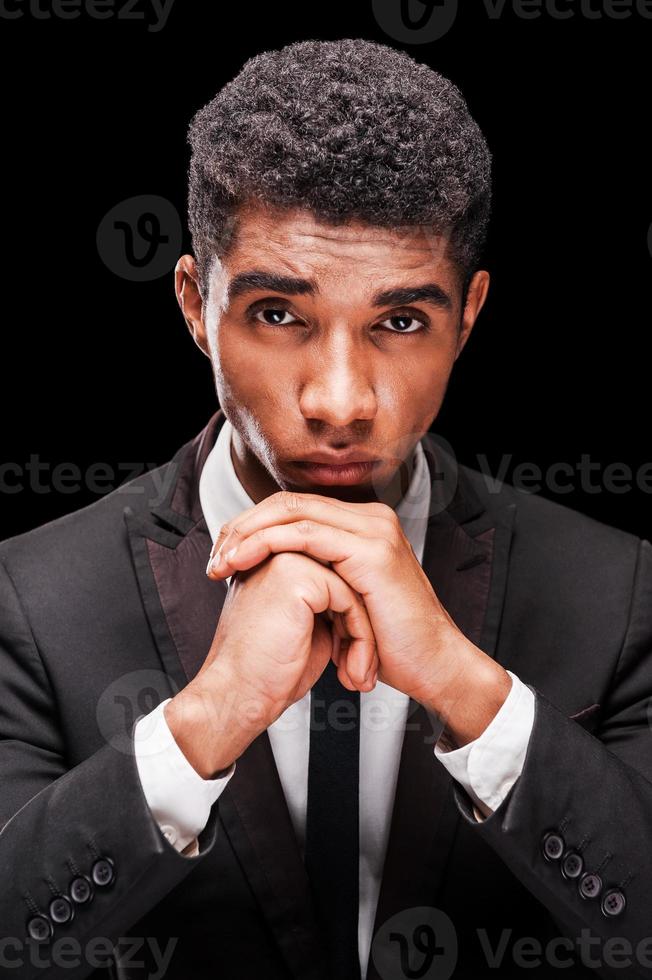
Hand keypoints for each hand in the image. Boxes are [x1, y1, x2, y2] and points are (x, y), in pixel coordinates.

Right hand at [165, 551, 377, 777]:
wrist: (236, 695)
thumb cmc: (262, 672)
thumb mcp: (302, 628)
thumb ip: (326, 604)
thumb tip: (359, 601)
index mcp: (272, 564)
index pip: (335, 579)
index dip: (349, 621)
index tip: (351, 658)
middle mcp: (276, 555)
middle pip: (347, 580)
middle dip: (361, 628)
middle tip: (359, 669)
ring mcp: (284, 560)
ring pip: (353, 589)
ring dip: (364, 637)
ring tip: (357, 673)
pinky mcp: (296, 576)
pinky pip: (349, 599)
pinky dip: (360, 637)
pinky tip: (349, 666)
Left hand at [206, 491, 480, 709]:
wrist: (432, 667)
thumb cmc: (390, 643)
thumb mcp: (344, 601)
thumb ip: (317, 577)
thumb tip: (271, 572)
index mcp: (362, 525)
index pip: (294, 507)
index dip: (253, 526)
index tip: (223, 554)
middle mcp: (370, 518)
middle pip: (288, 503)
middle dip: (243, 527)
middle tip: (214, 556)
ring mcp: (373, 529)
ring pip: (292, 512)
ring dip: (247, 535)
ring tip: (221, 562)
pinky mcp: (371, 549)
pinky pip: (305, 535)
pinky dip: (267, 544)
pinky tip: (244, 561)